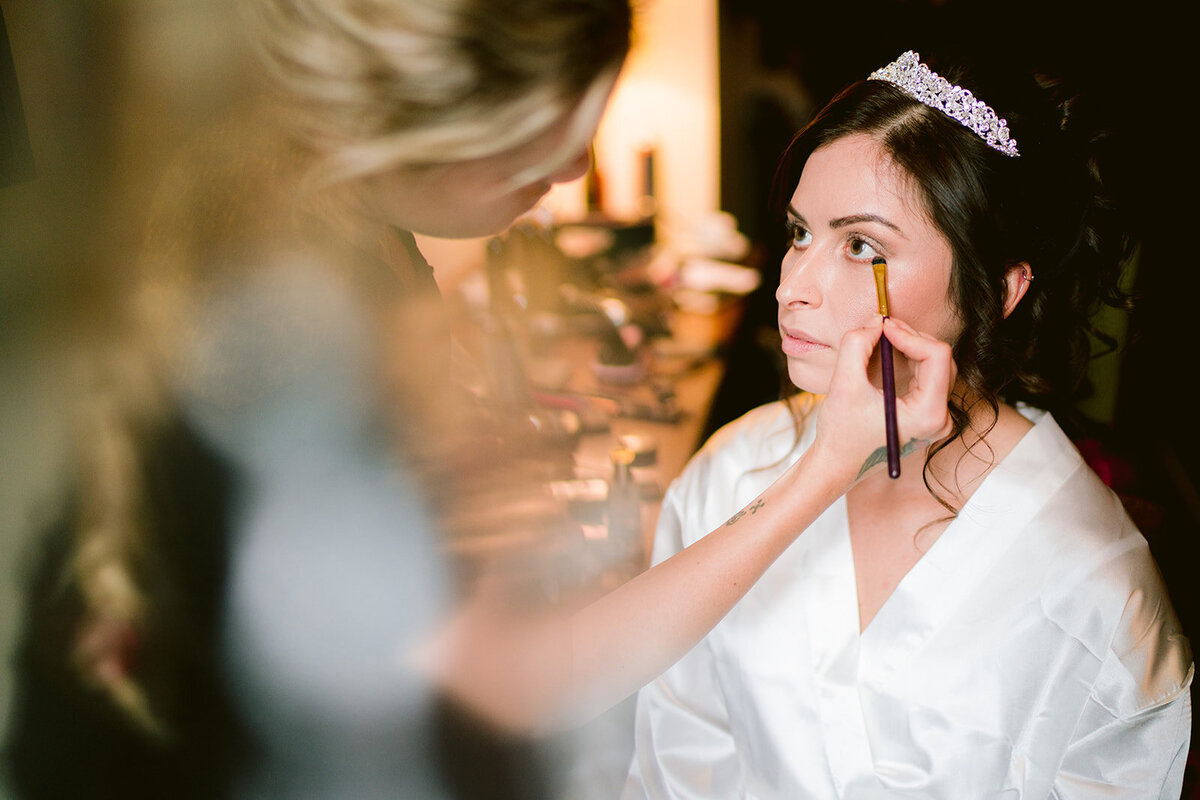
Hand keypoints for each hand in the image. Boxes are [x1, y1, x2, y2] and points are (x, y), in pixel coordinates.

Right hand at [813, 317, 954, 480]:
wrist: (836, 465)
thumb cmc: (840, 433)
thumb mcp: (843, 383)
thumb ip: (857, 344)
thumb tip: (876, 321)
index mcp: (928, 415)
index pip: (936, 356)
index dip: (909, 334)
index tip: (883, 328)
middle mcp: (940, 419)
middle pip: (940, 359)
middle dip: (911, 338)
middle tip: (881, 329)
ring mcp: (936, 419)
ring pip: (936, 366)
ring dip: (911, 347)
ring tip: (883, 339)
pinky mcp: (927, 417)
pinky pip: (928, 377)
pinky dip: (910, 360)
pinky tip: (888, 355)